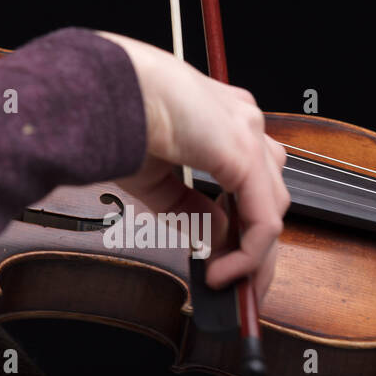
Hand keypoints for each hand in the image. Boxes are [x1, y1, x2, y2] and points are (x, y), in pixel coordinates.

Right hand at [94, 31, 290, 300]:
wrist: (105, 88)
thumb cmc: (117, 115)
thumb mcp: (155, 176)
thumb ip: (189, 207)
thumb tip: (216, 240)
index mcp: (222, 119)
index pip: (251, 178)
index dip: (240, 224)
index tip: (224, 260)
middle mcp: (244, 121)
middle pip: (269, 197)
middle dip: (254, 248)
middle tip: (238, 287)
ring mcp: (248, 134)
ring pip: (271, 209)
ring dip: (253, 255)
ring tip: (230, 286)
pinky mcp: (243, 153)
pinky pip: (260, 218)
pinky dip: (247, 253)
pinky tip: (224, 273)